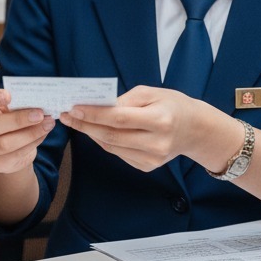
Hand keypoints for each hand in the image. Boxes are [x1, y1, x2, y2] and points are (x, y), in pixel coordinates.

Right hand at [0, 89, 53, 174]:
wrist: (3, 146)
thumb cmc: (3, 118)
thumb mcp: (4, 108)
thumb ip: (14, 103)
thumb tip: (35, 101)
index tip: (9, 95)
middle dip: (18, 119)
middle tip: (39, 113)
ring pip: (5, 144)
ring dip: (30, 133)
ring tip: (47, 123)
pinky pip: (15, 155)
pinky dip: (32, 143)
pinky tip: (43, 134)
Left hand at [60, 85, 239, 172]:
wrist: (194, 130)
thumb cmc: (171, 105)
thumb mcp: (151, 93)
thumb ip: (124, 100)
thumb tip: (97, 106)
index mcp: (160, 120)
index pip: (119, 119)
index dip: (93, 114)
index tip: (73, 107)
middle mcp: (157, 143)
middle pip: (111, 136)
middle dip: (85, 125)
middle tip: (66, 115)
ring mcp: (152, 159)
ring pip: (111, 147)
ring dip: (90, 134)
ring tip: (75, 121)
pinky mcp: (147, 167)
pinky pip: (118, 153)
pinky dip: (104, 142)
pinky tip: (95, 131)